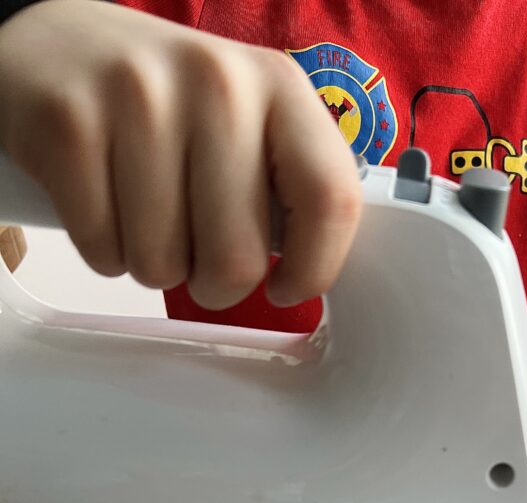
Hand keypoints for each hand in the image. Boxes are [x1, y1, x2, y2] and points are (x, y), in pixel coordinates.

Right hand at [0, 0, 360, 308]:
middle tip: (198, 256)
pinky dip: (104, 252)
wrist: (52, 47)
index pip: (330, 199)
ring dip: (154, 266)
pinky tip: (104, 206)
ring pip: (163, 266)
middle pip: (237, 259)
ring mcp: (138, 97)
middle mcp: (215, 82)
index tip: (288, 288)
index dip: (315, 268)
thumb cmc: (165, 105)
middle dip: (215, 284)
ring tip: (144, 217)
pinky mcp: (68, 124)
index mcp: (278, 85)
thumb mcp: (247, 122)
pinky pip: (103, 251)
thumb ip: (288, 186)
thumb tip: (307, 270)